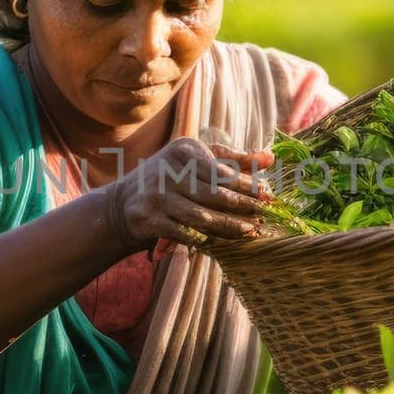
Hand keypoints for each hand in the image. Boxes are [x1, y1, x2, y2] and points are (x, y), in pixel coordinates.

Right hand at [104, 136, 274, 251]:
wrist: (123, 203)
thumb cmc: (171, 179)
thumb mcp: (196, 161)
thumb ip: (233, 160)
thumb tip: (270, 158)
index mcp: (182, 150)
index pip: (221, 170)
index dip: (247, 184)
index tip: (268, 195)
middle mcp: (167, 169)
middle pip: (214, 193)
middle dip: (242, 205)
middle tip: (265, 215)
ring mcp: (156, 196)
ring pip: (202, 215)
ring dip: (229, 226)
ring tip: (250, 232)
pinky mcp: (148, 220)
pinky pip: (184, 232)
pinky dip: (205, 239)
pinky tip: (223, 244)